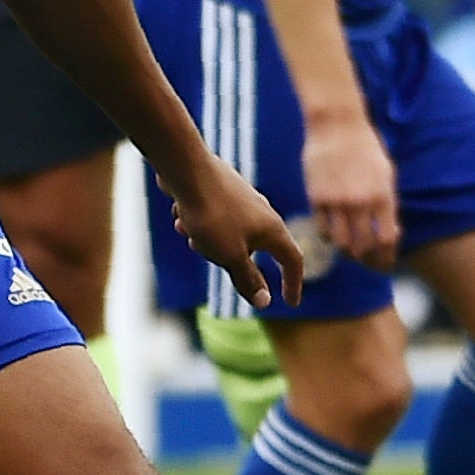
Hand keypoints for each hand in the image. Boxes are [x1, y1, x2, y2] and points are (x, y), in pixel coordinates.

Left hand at [165, 155, 307, 310]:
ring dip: (207, 241)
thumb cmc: (212, 216)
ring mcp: (243, 199)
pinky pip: (214, 218)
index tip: (290, 303)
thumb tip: (264, 301)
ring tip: (189, 231)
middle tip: (208, 254)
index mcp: (272, 229)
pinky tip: (182, 217)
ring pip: (229, 234)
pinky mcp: (223, 190)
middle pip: (255, 249)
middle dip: (229, 259)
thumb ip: (248, 279)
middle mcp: (262, 212)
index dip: (293, 284)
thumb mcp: (231, 256)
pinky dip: (199, 225)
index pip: (293, 260)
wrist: (187, 171)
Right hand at [301, 110, 401, 270]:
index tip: (385, 263)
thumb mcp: (387, 174)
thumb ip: (388, 205)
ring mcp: (336, 201)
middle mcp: (360, 202)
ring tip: (350, 248)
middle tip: (367, 261)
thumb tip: (390, 234)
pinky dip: (329, 237)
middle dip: (367, 260)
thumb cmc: (366, 147)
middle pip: (363, 248)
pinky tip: (334, 231)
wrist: (337, 125)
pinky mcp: (316, 198)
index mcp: (382, 196)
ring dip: (347, 251)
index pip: (387, 240)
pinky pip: (322, 230)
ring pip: (341, 244)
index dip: (387, 257)